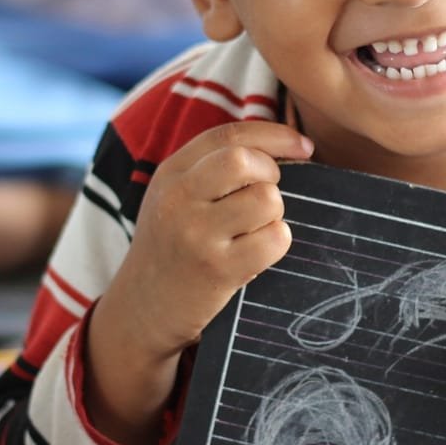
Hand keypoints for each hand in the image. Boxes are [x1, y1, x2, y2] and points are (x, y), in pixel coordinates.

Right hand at [83, 123, 312, 444]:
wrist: (140, 310)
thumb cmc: (172, 247)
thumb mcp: (175, 198)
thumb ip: (213, 168)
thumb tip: (284, 146)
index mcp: (171, 172)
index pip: (230, 134)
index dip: (276, 135)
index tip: (304, 146)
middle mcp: (178, 198)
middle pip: (245, 159)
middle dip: (271, 173)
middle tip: (267, 195)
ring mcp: (196, 234)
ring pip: (266, 200)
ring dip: (273, 215)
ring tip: (254, 231)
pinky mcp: (216, 269)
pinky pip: (274, 239)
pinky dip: (277, 244)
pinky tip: (255, 255)